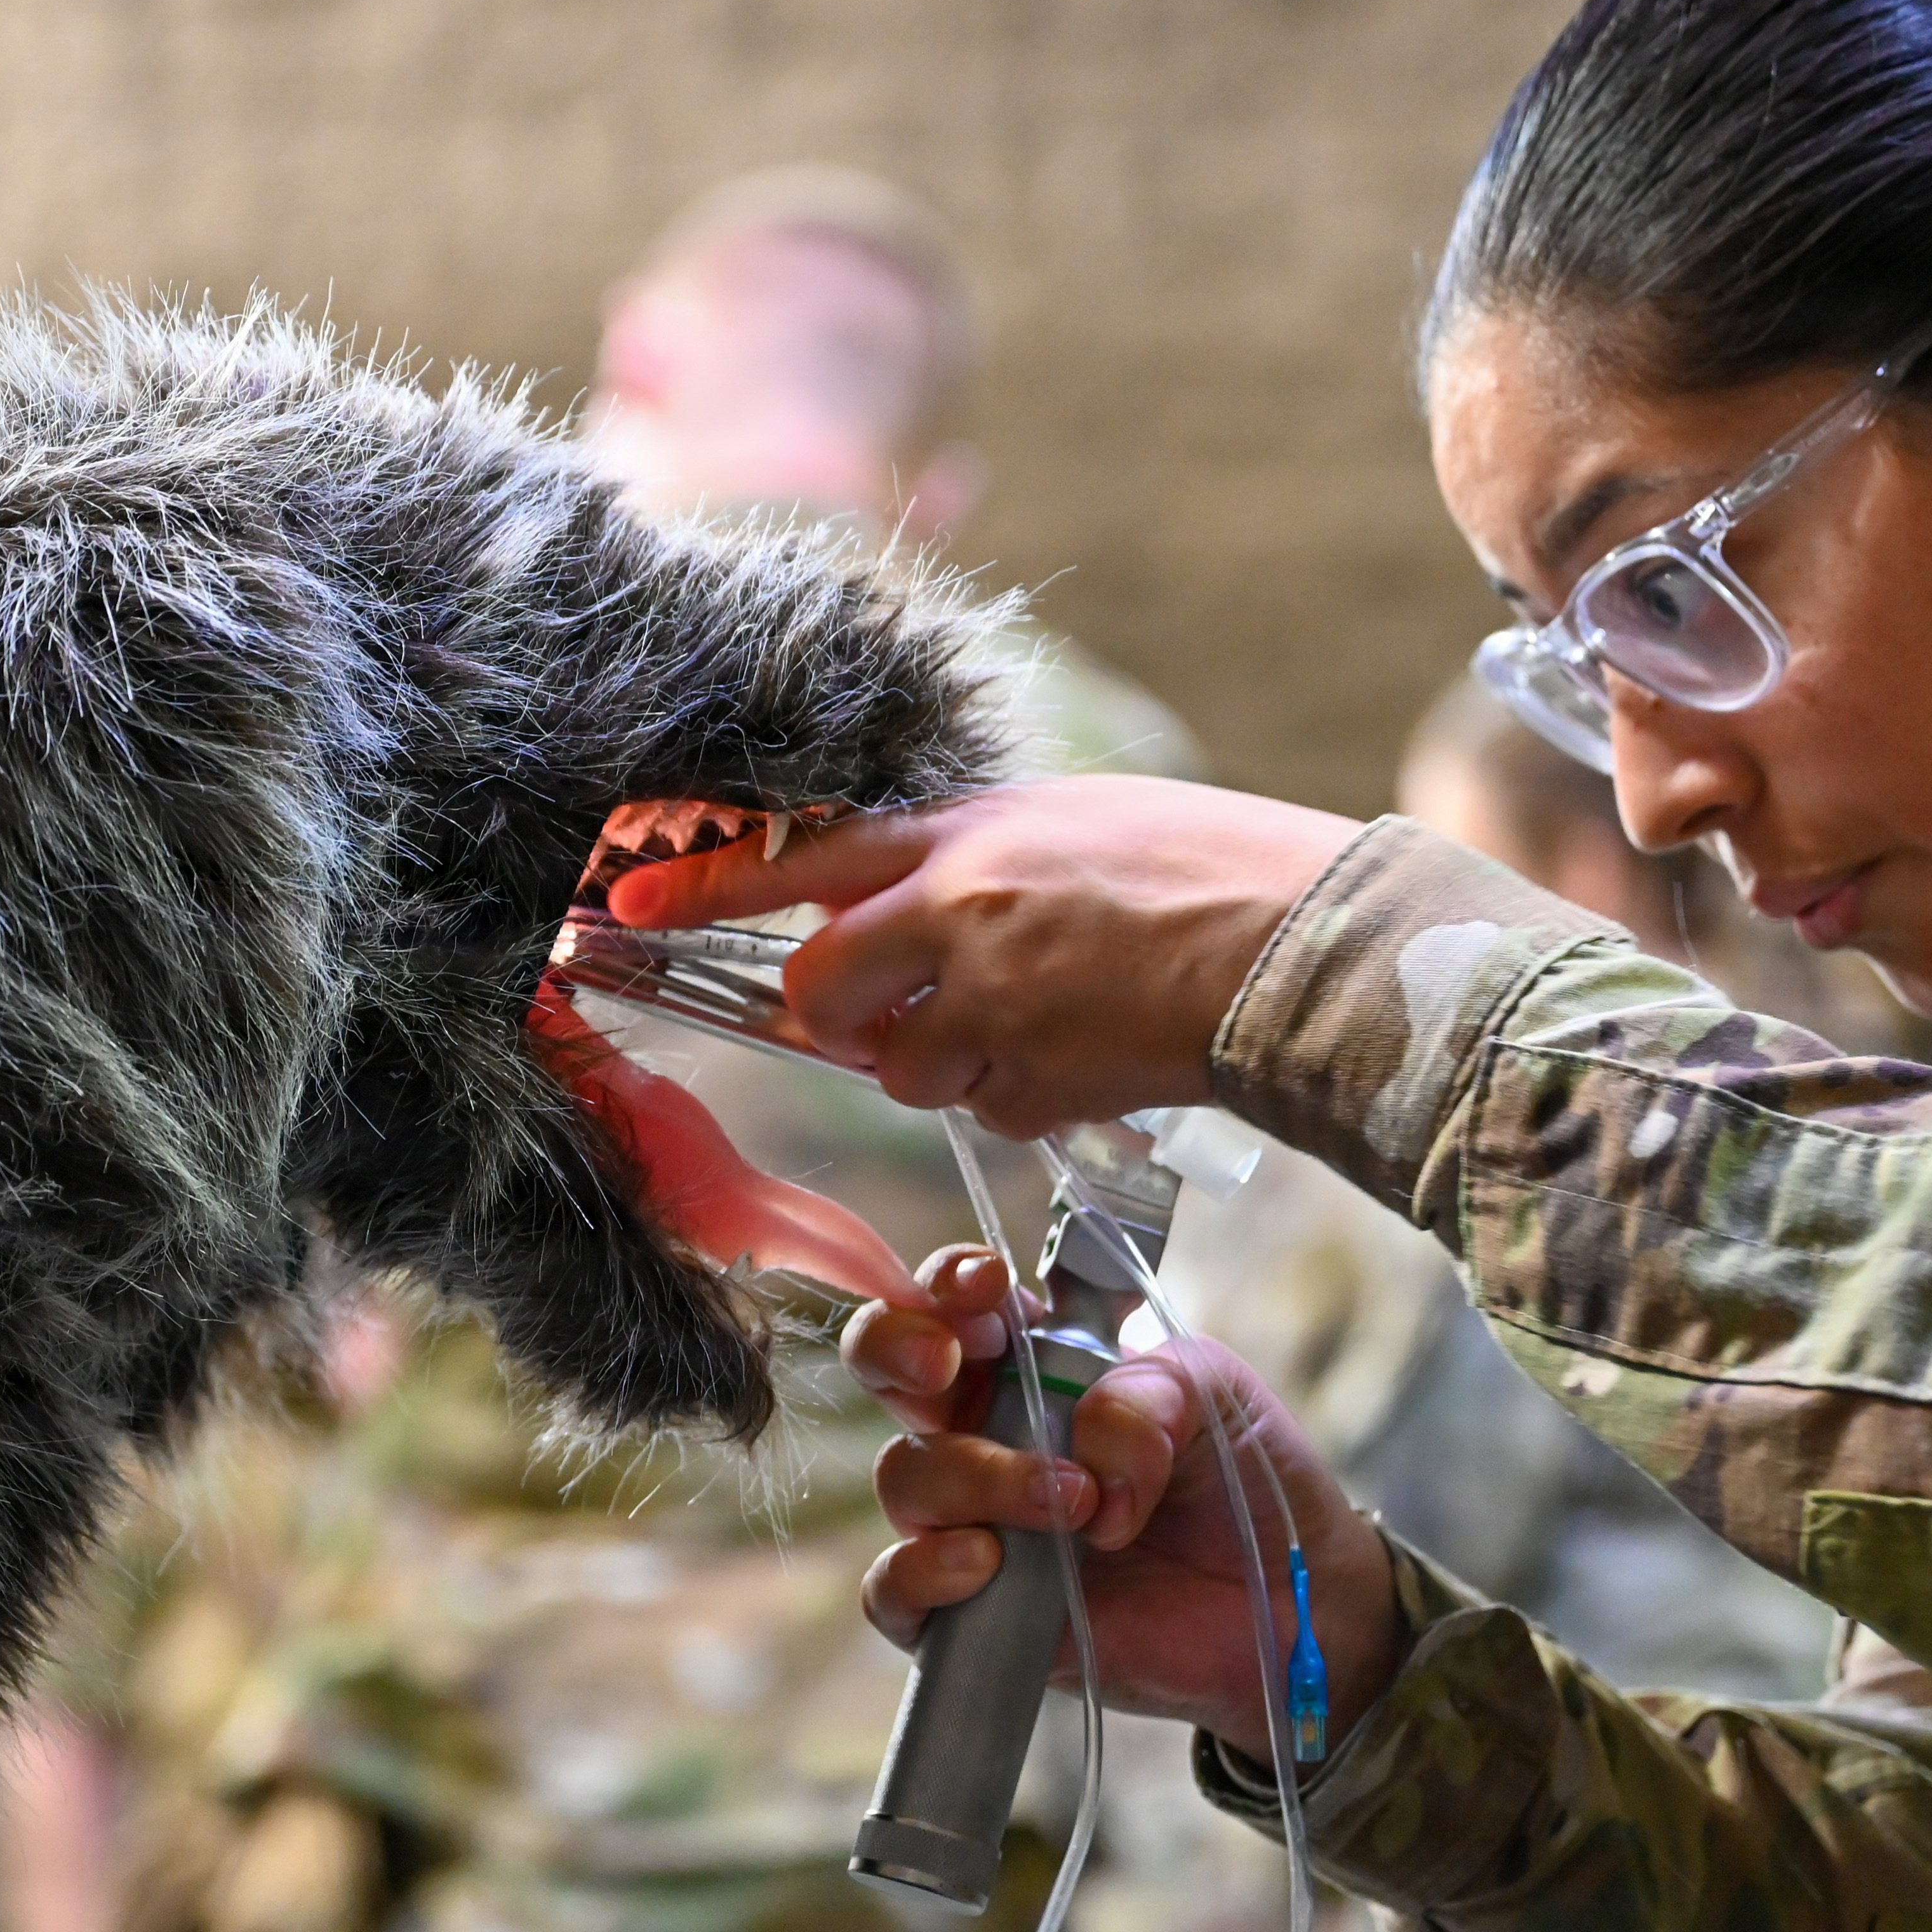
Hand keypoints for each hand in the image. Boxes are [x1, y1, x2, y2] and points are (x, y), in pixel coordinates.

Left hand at [605, 777, 1359, 1135]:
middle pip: (822, 991)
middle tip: (895, 1006)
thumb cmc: (1201, 864)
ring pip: (903, 1065)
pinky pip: (987, 1107)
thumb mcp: (1065, 823)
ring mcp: (992, 1005)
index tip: (629, 898)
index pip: (796, 858)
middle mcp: (957, 915)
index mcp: (961, 836)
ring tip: (1044, 1014)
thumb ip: (967, 858)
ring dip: (950, 1057)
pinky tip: (1087, 1049)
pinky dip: (1021, 1094)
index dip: (703, 886)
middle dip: (842, 1012)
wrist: (1301, 941)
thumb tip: (900, 901)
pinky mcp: (1035, 1083)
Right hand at [849, 1248, 1405, 1762]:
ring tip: (1075, 1504)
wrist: (1287, 1603)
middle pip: (890, 1371)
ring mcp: (974, 1522)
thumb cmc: (1243, 1482)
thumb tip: (1082, 1454)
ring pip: (906, 1478)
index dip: (951, 1282)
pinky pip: (891, 1589)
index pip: (958, 1303)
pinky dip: (924, 1571)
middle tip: (948, 1365)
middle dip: (897, 1347)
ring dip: (978, 1478)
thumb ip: (1143, 1393)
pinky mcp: (972, 1613)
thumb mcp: (1212, 1394)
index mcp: (1036, 1364)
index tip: (990, 1288)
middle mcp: (989, 1434)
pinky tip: (987, 1566)